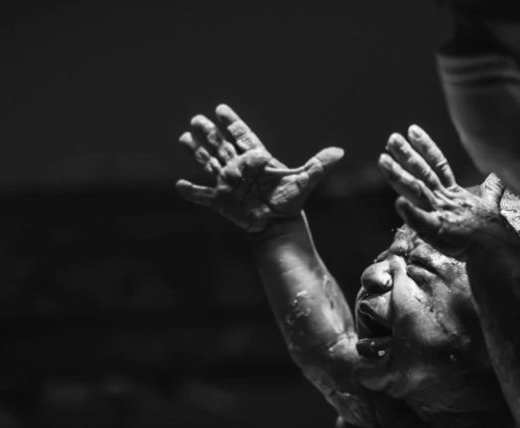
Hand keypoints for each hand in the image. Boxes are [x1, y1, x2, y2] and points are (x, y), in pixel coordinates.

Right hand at [175, 104, 343, 232]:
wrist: (279, 226)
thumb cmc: (290, 202)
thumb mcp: (304, 181)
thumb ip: (318, 165)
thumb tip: (340, 151)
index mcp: (257, 159)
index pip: (242, 136)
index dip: (232, 123)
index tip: (221, 110)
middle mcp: (240, 168)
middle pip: (221, 146)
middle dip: (209, 133)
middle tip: (196, 119)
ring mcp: (229, 184)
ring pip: (209, 163)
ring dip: (196, 152)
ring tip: (184, 138)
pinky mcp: (222, 202)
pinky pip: (204, 196)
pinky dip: (192, 193)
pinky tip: (180, 186)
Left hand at [377, 125, 511, 259]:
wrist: (500, 252)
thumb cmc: (495, 232)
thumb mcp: (491, 205)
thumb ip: (491, 189)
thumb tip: (498, 175)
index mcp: (454, 193)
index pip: (438, 164)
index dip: (425, 146)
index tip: (412, 130)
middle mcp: (445, 199)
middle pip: (423, 172)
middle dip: (406, 154)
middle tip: (392, 138)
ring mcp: (442, 214)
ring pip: (416, 190)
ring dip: (398, 175)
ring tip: (382, 160)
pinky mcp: (441, 232)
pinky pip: (422, 222)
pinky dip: (410, 213)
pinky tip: (397, 202)